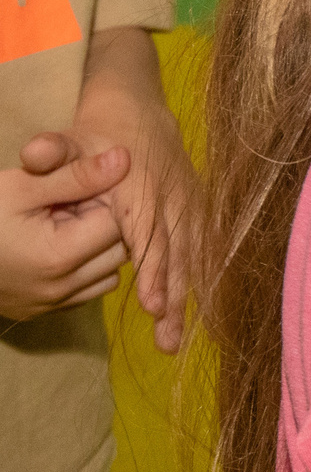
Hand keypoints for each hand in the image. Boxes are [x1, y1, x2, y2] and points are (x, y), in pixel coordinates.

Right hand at [0, 136, 129, 324]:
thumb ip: (77, 175)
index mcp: (60, 256)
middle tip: (70, 206)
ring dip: (98, 248)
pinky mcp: (45, 312)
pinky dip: (85, 269)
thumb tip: (125, 159)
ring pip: (110, 273)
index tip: (79, 188)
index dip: (105, 200)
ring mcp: (54, 304)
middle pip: (120, 250)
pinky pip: (88, 290)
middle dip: (104, 223)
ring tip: (63, 226)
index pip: (118, 224)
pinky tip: (57, 247)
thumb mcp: (22, 186)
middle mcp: (63, 288)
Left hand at [74, 122, 195, 355]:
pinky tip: (190, 315)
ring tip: (172, 341)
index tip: (152, 305)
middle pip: (175, 257)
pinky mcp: (195, 214)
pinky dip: (196, 284)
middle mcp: (170, 203)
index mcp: (141, 190)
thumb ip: (51, 149)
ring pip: (191, 260)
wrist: (140, 111)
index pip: (149, 236)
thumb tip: (35, 154)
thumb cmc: (99, 132)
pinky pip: (200, 253)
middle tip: (166, 339)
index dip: (154, 271)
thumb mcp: (71, 138)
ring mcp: (187, 209)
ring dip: (184, 301)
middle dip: (171, 299)